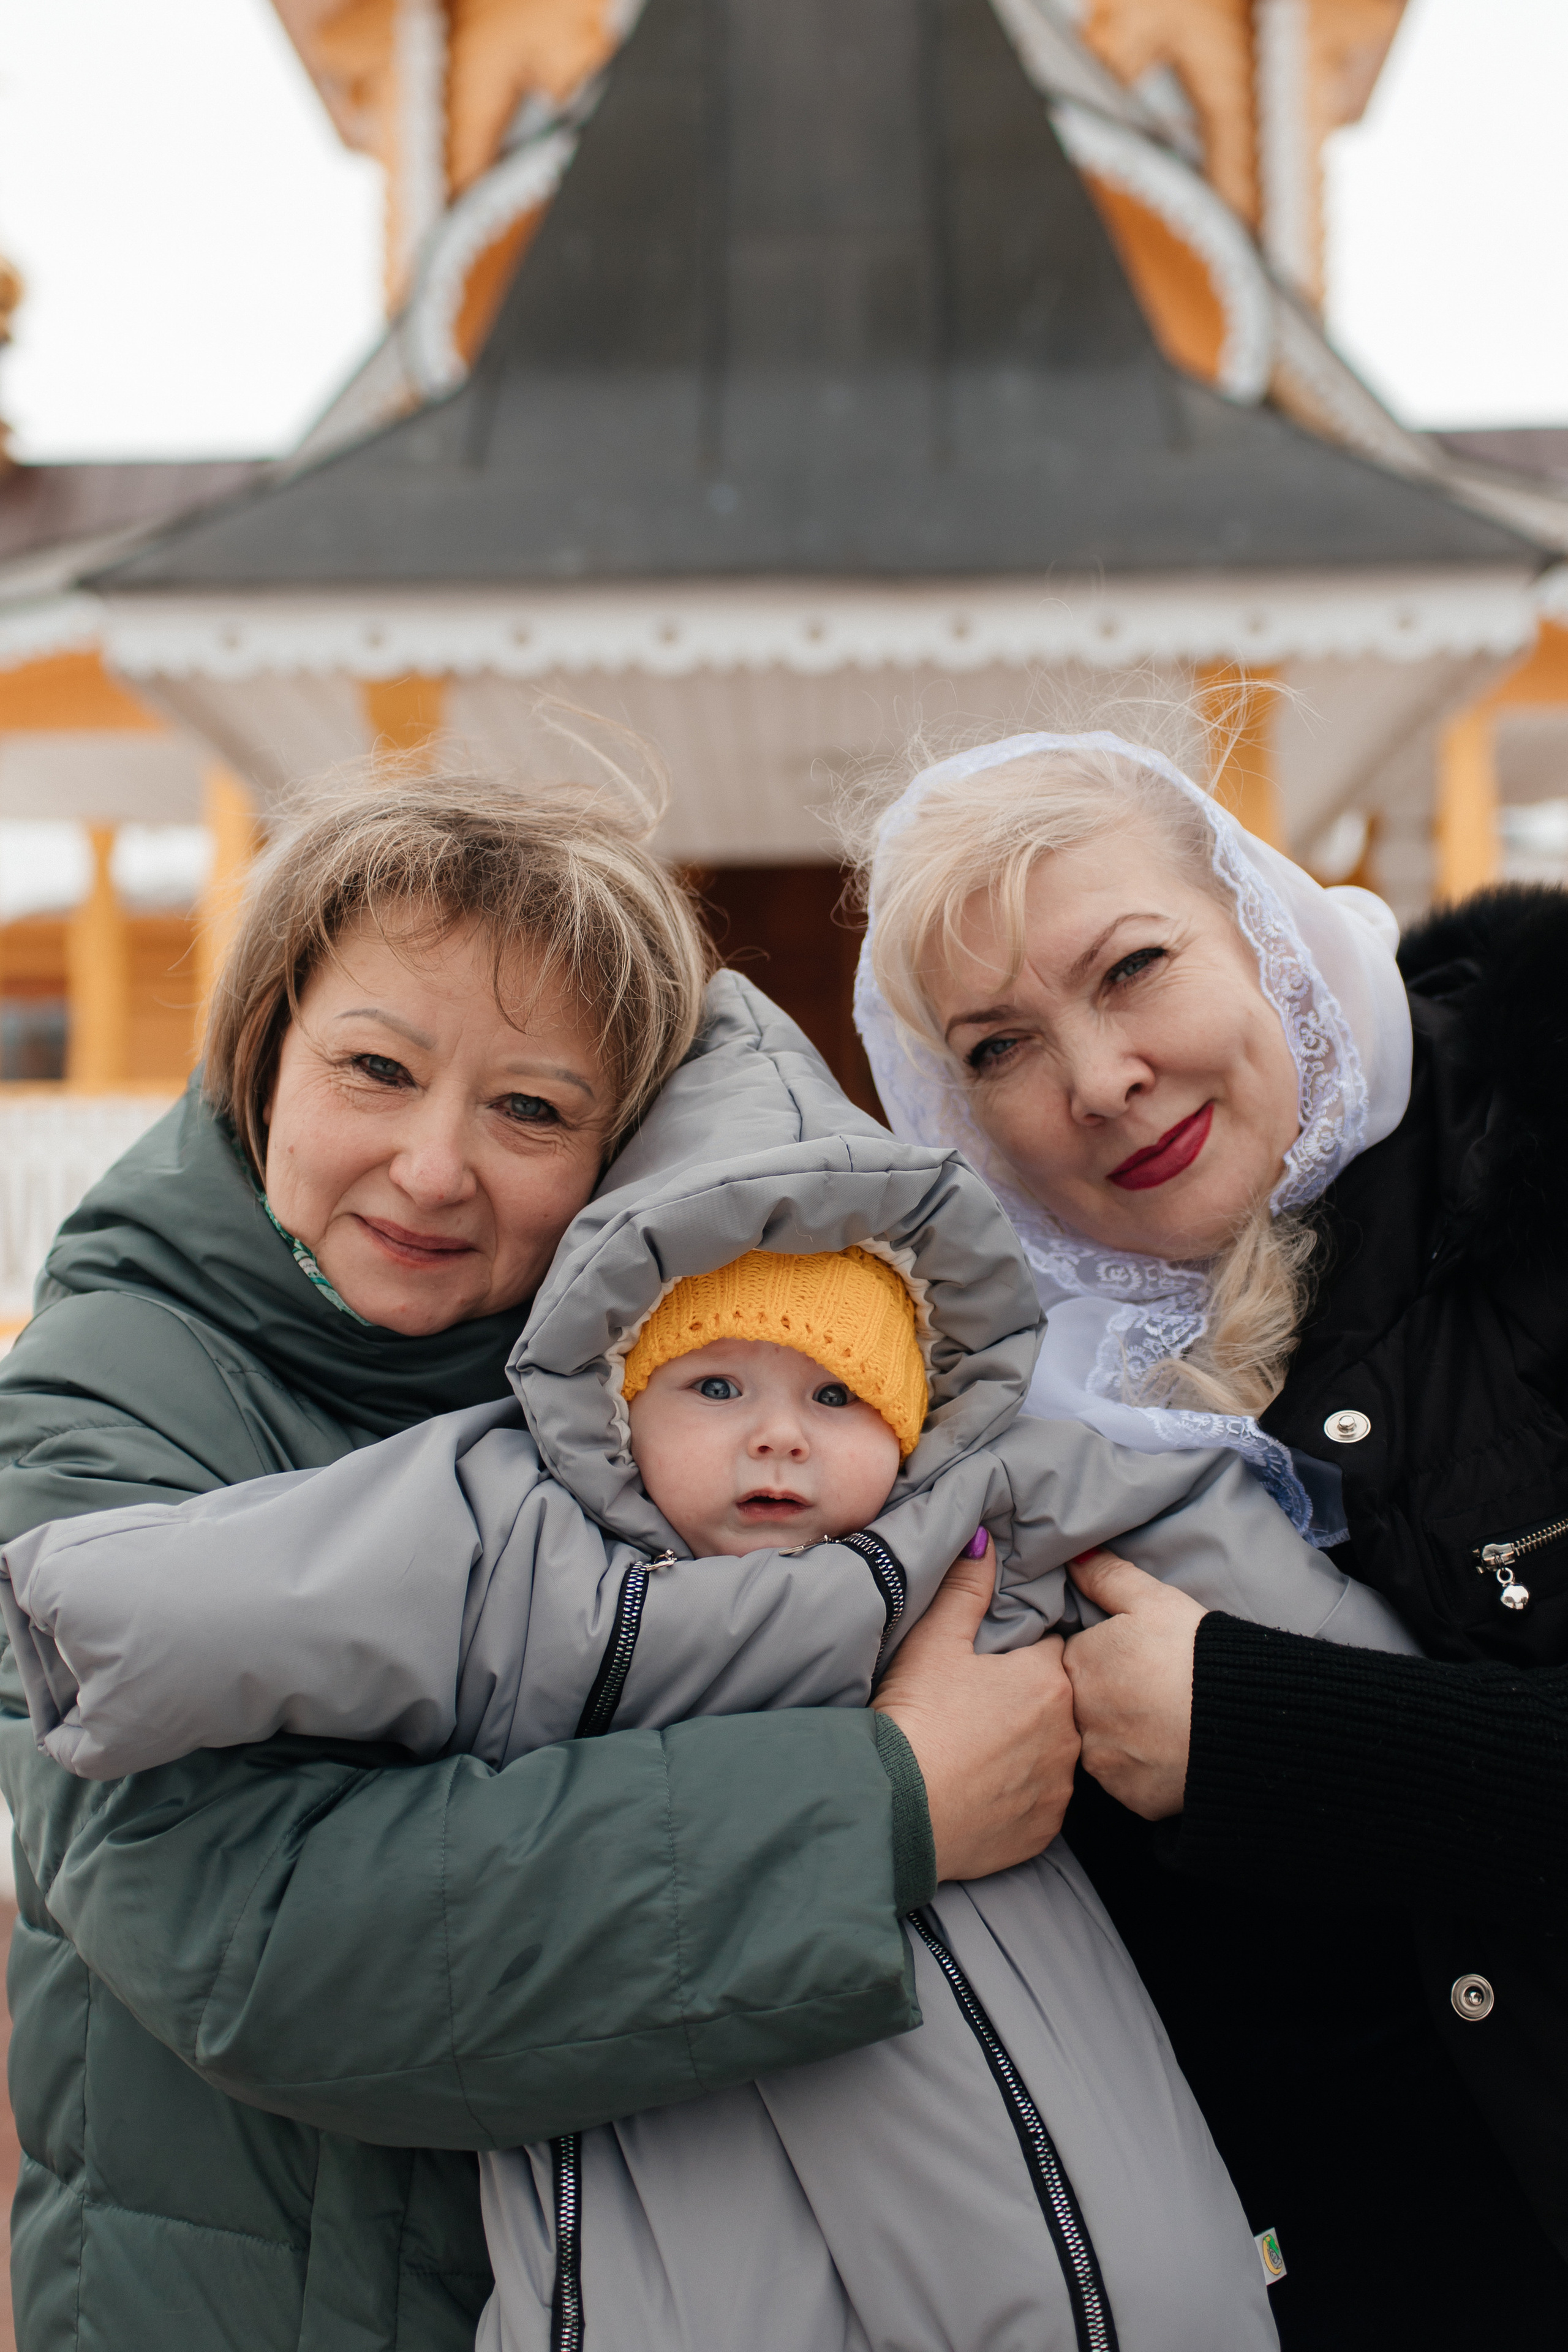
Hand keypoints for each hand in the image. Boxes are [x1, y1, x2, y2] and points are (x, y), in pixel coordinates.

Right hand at [873, 1537, 1079, 1882]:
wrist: (897, 1811)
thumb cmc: (916, 1718)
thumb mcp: (934, 1642)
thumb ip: (965, 1588)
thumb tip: (985, 1540)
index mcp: (1049, 1680)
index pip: (1050, 1649)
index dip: (1019, 1653)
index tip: (989, 1666)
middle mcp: (1069, 1734)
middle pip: (1055, 1703)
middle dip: (1024, 1701)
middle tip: (975, 1708)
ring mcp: (1059, 1787)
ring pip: (1051, 1753)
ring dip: (1025, 1749)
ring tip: (976, 1751)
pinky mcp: (1045, 1830)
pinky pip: (1040, 1802)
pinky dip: (1018, 1795)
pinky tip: (982, 1789)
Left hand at [1062, 1549, 1203, 1820]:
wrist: (1243, 1718)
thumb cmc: (1195, 1651)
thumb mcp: (1153, 1600)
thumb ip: (1106, 1576)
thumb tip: (1072, 1556)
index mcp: (1077, 1664)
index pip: (1073, 1660)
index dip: (1100, 1659)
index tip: (1128, 1661)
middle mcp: (1077, 1716)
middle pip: (1080, 1705)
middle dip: (1104, 1700)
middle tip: (1147, 1694)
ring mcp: (1101, 1762)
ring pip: (1099, 1747)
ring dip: (1121, 1738)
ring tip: (1160, 1724)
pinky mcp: (1128, 1797)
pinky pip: (1126, 1783)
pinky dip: (1143, 1771)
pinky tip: (1168, 1754)